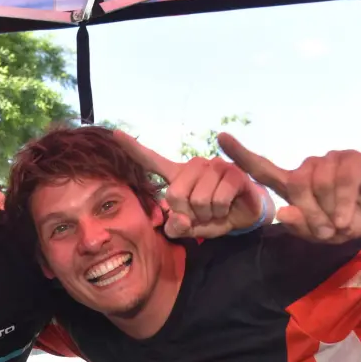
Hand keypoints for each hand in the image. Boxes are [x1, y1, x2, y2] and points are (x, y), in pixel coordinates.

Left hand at [116, 130, 268, 238]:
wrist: (246, 214)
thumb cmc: (214, 217)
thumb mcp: (191, 228)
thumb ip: (177, 227)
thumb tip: (178, 220)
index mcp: (179, 175)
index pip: (152, 160)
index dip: (134, 148)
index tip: (114, 134)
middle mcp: (195, 165)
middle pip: (175, 194)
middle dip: (188, 214)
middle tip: (201, 215)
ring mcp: (215, 166)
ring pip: (198, 200)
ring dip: (207, 215)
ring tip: (215, 211)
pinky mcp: (235, 173)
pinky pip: (218, 199)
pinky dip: (220, 212)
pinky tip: (227, 208)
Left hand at [218, 133, 360, 242]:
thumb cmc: (346, 223)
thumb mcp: (320, 234)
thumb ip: (300, 226)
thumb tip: (284, 212)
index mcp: (294, 184)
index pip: (262, 169)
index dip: (241, 155)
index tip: (219, 138)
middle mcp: (308, 168)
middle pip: (297, 187)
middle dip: (313, 215)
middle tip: (329, 229)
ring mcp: (331, 160)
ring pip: (319, 185)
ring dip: (332, 212)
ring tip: (343, 220)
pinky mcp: (353, 159)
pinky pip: (342, 181)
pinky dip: (345, 204)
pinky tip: (350, 215)